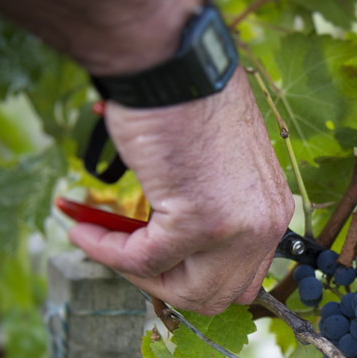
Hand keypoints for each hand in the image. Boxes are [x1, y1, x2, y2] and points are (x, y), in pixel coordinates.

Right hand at [68, 69, 293, 313]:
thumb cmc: (188, 100)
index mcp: (272, 208)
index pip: (240, 276)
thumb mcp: (214, 167)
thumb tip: (172, 246)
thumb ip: (209, 207)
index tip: (148, 256)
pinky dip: (108, 251)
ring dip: (136, 273)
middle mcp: (266, 222)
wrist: (174, 63)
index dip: (188, 274)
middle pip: (216, 294)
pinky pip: (145, 260)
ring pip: (186, 291)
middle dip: (163, 283)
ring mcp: (237, 228)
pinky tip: (84, 228)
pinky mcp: (201, 223)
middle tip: (124, 254)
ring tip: (101, 238)